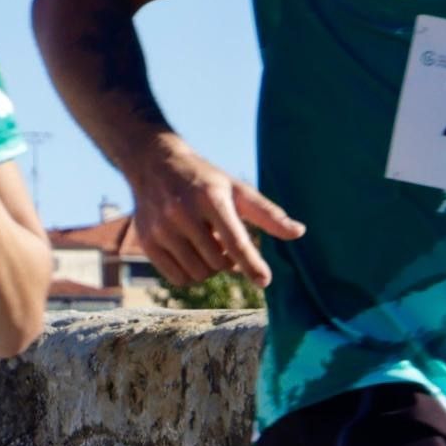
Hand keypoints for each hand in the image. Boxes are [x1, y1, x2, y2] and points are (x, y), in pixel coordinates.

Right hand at [124, 135, 305, 290]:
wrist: (153, 165)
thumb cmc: (204, 179)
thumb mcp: (236, 189)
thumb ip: (267, 214)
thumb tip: (299, 233)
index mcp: (210, 198)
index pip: (234, 239)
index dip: (251, 263)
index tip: (265, 281)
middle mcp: (182, 213)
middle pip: (217, 262)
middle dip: (228, 261)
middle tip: (223, 242)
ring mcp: (161, 228)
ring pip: (198, 273)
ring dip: (209, 267)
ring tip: (206, 244)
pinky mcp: (146, 241)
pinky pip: (177, 278)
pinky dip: (190, 274)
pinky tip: (190, 253)